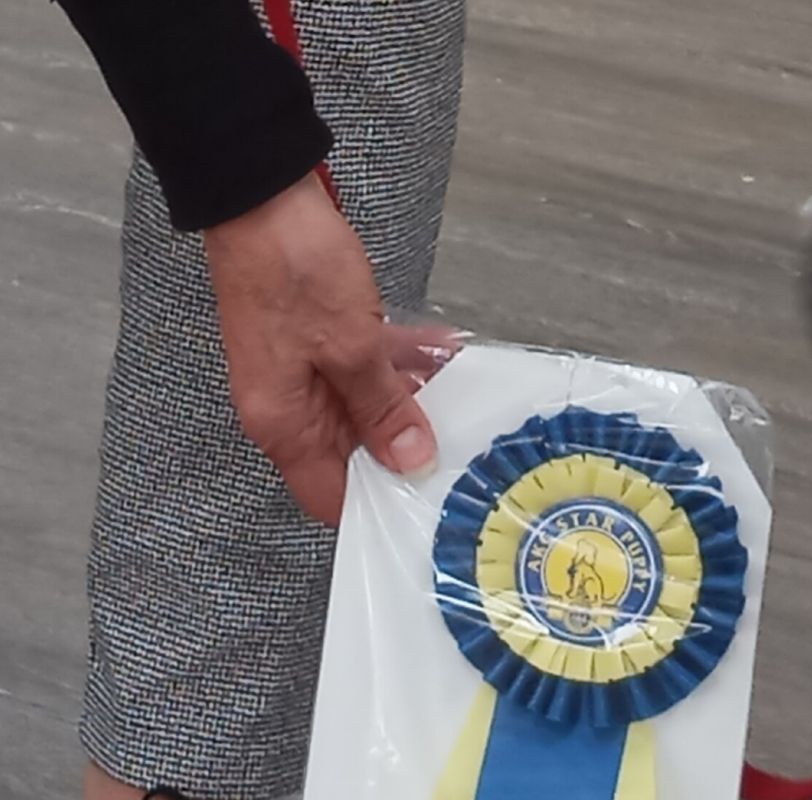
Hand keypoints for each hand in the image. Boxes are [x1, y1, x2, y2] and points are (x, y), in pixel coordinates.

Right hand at [203, 173, 462, 524]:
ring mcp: (302, 372)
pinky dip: (401, 365)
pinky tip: (444, 354)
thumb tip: (409, 462)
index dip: (379, 507)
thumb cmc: (294, 269)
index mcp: (284, 423)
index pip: (330, 496)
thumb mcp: (353, 347)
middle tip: (466, 453)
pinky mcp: (318, 340)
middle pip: (356, 454)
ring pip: (367, 407)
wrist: (260, 194)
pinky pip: (365, 368)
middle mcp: (288, 407)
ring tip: (466, 401)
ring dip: (412, 401)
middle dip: (408, 450)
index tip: (430, 509)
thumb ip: (383, 408)